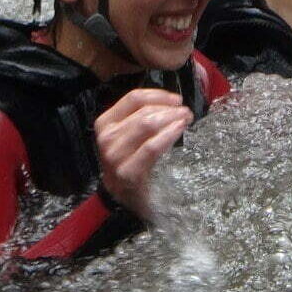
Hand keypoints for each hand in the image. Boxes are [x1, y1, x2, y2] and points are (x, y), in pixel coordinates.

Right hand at [94, 88, 192, 219]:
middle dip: (170, 109)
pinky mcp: (128, 172)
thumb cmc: (131, 160)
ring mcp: (115, 156)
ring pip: (147, 125)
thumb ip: (142, 116)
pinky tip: (179, 130)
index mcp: (105, 122)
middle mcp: (106, 137)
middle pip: (144, 112)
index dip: (159, 95)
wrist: (124, 196)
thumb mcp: (130, 135)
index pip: (134, 98)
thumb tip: (172, 101)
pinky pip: (151, 147)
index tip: (177, 99)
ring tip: (185, 120)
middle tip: (186, 112)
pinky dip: (168, 135)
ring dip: (172, 119)